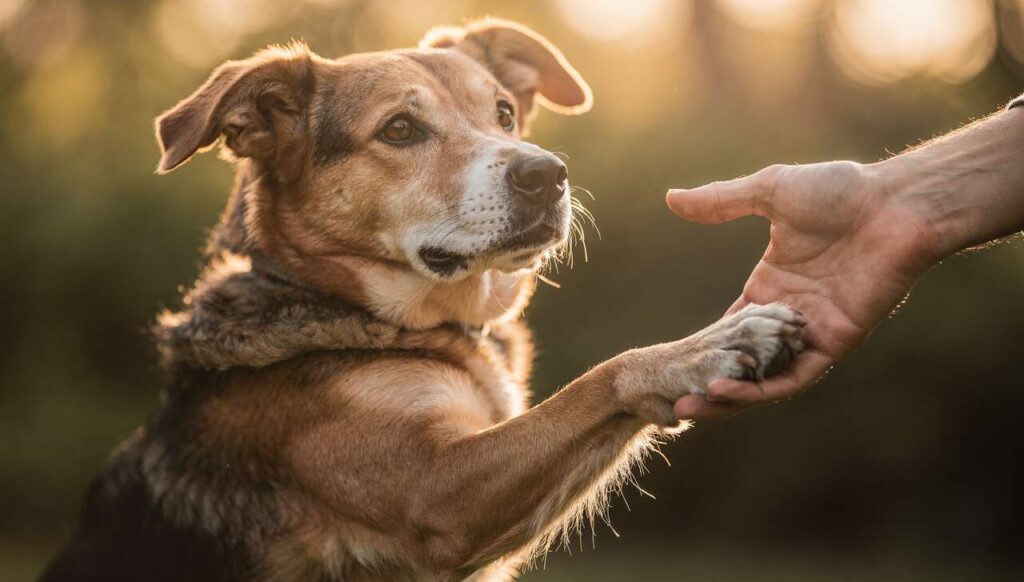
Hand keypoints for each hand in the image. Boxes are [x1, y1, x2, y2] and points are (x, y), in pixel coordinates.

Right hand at [666, 161, 938, 419]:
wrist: (896, 204)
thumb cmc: (841, 191)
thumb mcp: (768, 191)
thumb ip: (721, 201)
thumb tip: (671, 198)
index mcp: (770, 285)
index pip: (730, 327)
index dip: (702, 348)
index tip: (671, 365)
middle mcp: (789, 314)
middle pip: (742, 360)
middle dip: (707, 381)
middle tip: (671, 398)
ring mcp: (812, 330)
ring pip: (765, 377)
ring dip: (729, 396)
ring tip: (691, 406)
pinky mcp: (836, 341)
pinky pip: (795, 376)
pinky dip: (762, 389)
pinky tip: (728, 391)